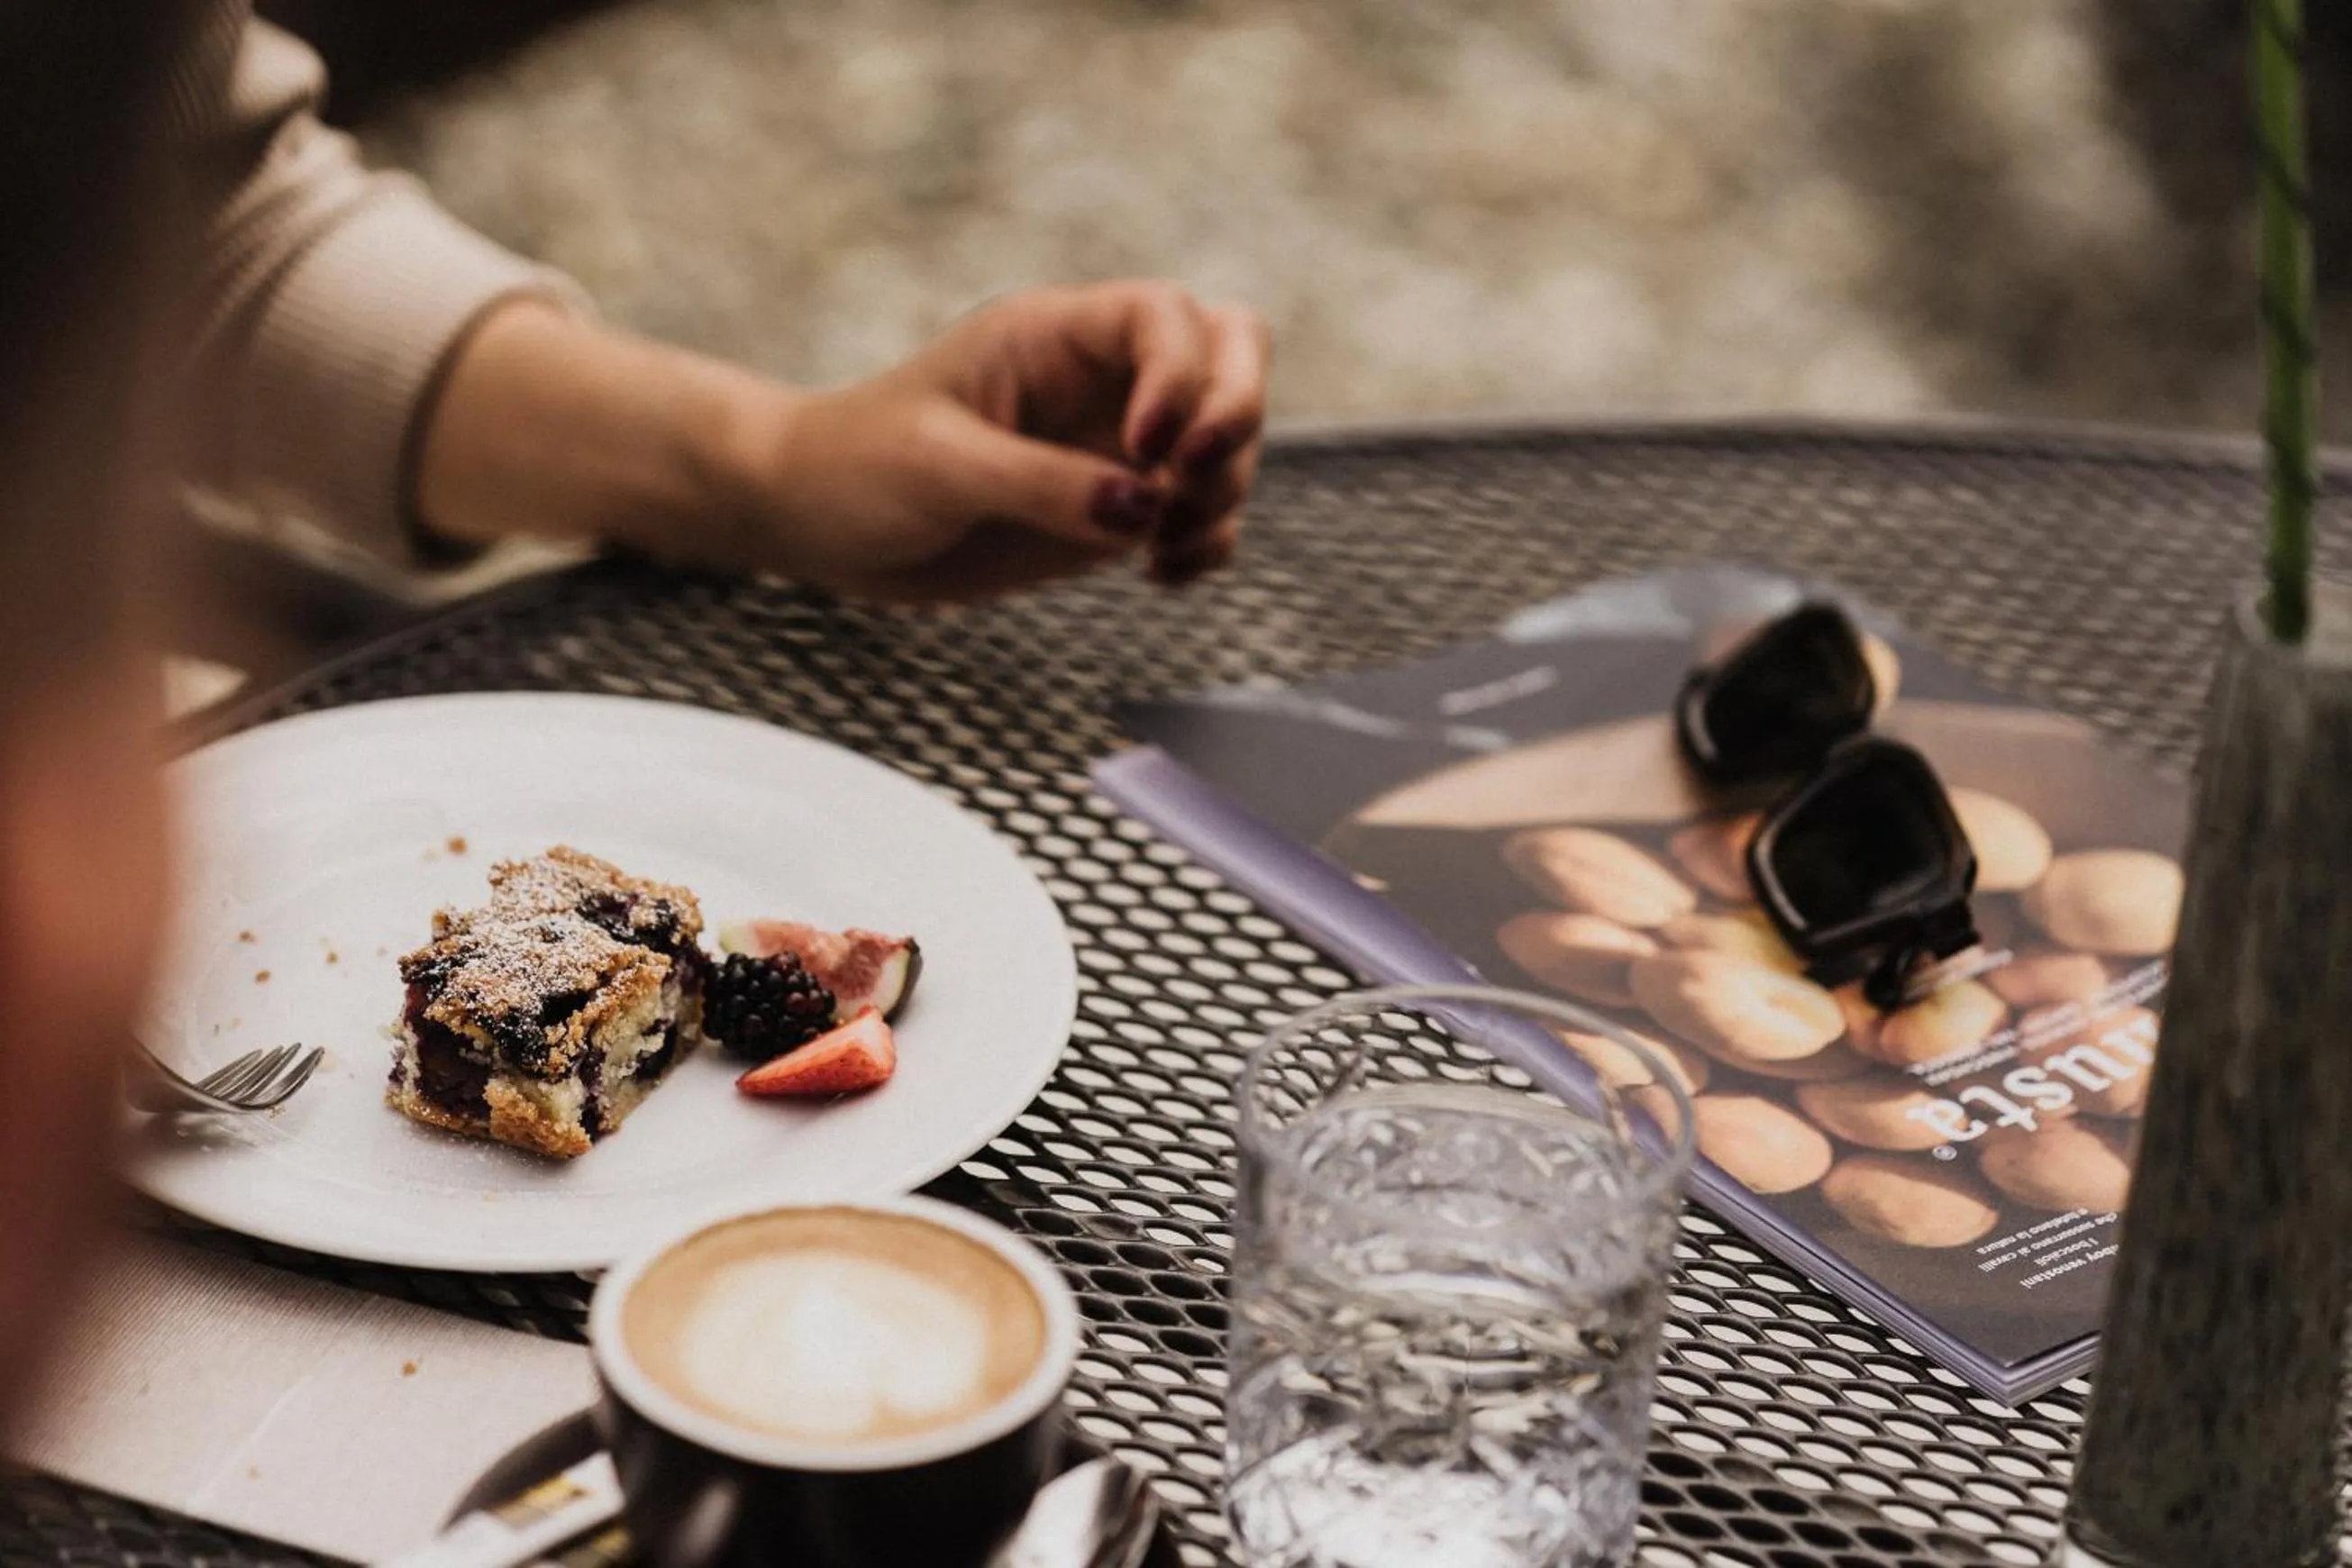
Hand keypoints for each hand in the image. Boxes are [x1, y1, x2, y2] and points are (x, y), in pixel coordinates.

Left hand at [748, 282, 1268, 601]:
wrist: (820, 524)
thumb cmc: (859, 467)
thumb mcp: (941, 468)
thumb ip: (1042, 483)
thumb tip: (1143, 508)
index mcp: (1055, 335)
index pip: (1167, 316)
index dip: (1182, 376)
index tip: (1144, 450)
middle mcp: (1101, 379)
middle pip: (1232, 351)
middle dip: (1237, 414)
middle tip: (1192, 475)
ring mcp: (1117, 443)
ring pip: (1228, 445)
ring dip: (1219, 496)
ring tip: (1152, 549)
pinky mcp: (1117, 510)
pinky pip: (1204, 515)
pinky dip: (1207, 545)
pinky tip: (1157, 576)